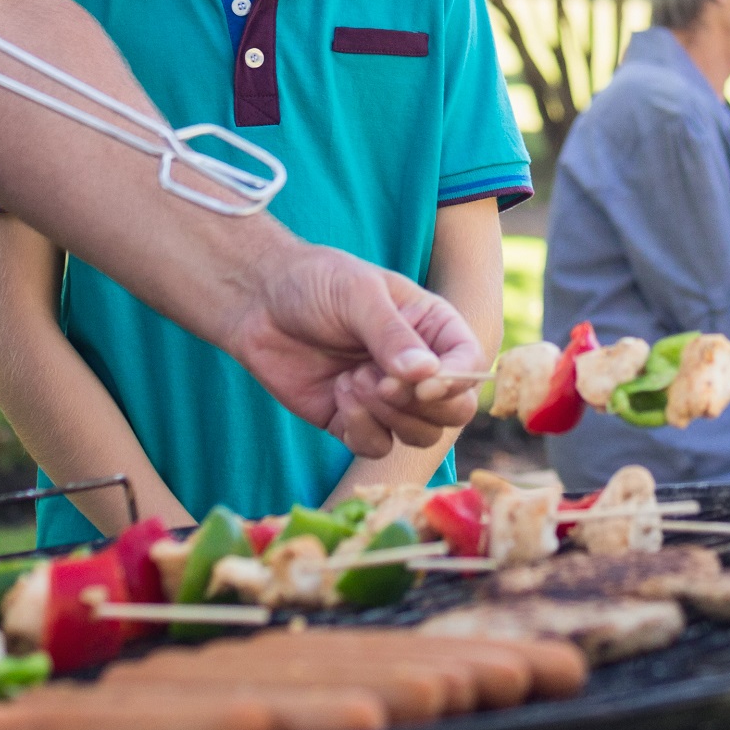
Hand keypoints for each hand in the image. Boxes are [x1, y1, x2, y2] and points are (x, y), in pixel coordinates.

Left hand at [219, 242, 488, 456]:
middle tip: (381, 383)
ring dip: (388, 416)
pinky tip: (337, 393)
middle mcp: (419, 367)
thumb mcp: (358, 294)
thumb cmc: (315, 283)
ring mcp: (389, 398)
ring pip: (420, 435)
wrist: (259, 302)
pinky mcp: (355, 422)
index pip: (470, 365)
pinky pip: (377, 446)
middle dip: (420, 406)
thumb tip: (427, 374)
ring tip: (352, 379)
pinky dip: (361, 429)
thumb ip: (392, 335)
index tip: (423, 384)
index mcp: (434, 328)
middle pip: (454, 412)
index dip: (456, 382)